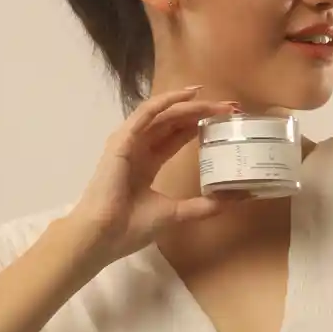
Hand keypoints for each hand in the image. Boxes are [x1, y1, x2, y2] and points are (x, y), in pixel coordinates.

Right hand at [72, 86, 236, 261]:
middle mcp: (138, 148)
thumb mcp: (175, 213)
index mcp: (147, 164)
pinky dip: (164, 102)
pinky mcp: (121, 141)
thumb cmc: (131, 227)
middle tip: (228, 107)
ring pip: (162, 114)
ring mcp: (128, 142)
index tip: (225, 121)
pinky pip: (145, 114)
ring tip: (211, 98)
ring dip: (187, 104)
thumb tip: (228, 203)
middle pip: (173, 122)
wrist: (104, 235)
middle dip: (200, 112)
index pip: (177, 136)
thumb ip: (200, 207)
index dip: (199, 126)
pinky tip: (185, 95)